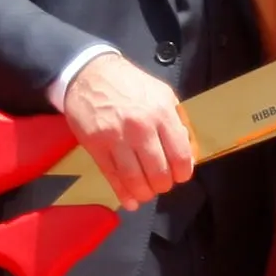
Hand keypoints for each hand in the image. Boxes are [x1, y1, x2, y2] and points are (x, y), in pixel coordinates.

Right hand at [60, 52, 196, 208]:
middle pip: (159, 172)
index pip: (180, 156)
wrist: (88, 74)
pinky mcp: (96, 147)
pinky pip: (112, 177)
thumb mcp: (162, 94)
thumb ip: (176, 121)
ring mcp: (116, 138)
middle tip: (162, 183)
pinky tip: (130, 201)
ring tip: (147, 191)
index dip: (183, 172)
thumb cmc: (128, 84)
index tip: (180, 175)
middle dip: (164, 185)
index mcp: (161, 113)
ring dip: (145, 192)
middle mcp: (140, 128)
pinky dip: (123, 194)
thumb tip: (186, 151)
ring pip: (135, 180)